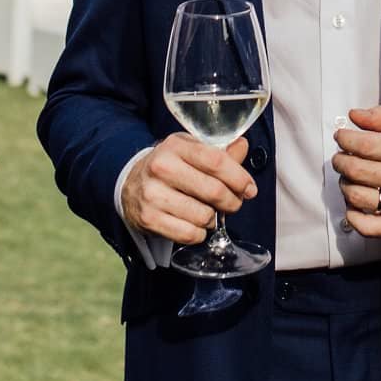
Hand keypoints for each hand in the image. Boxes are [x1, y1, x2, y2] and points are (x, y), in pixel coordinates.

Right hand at [121, 134, 254, 246]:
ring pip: (204, 216)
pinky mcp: (148, 218)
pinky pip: (189, 234)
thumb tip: (242, 146)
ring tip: (209, 213)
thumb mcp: (190, 151)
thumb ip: (219, 152)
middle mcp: (162, 167)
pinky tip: (195, 225)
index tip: (250, 189)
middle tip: (233, 204)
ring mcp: (152, 194)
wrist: (129, 185)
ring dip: (214, 219)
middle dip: (232, 202)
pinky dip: (199, 233)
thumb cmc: (169, 167)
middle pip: (214, 191)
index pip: (216, 161)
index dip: (239, 178)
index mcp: (176, 145)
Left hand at [332, 106, 380, 238]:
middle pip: (359, 171)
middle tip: (340, 157)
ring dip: (345, 185)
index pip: (367, 145)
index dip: (346, 139)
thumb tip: (355, 116)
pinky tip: (355, 203)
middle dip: (341, 161)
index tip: (341, 136)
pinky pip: (367, 227)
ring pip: (358, 198)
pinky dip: (353, 215)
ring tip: (349, 177)